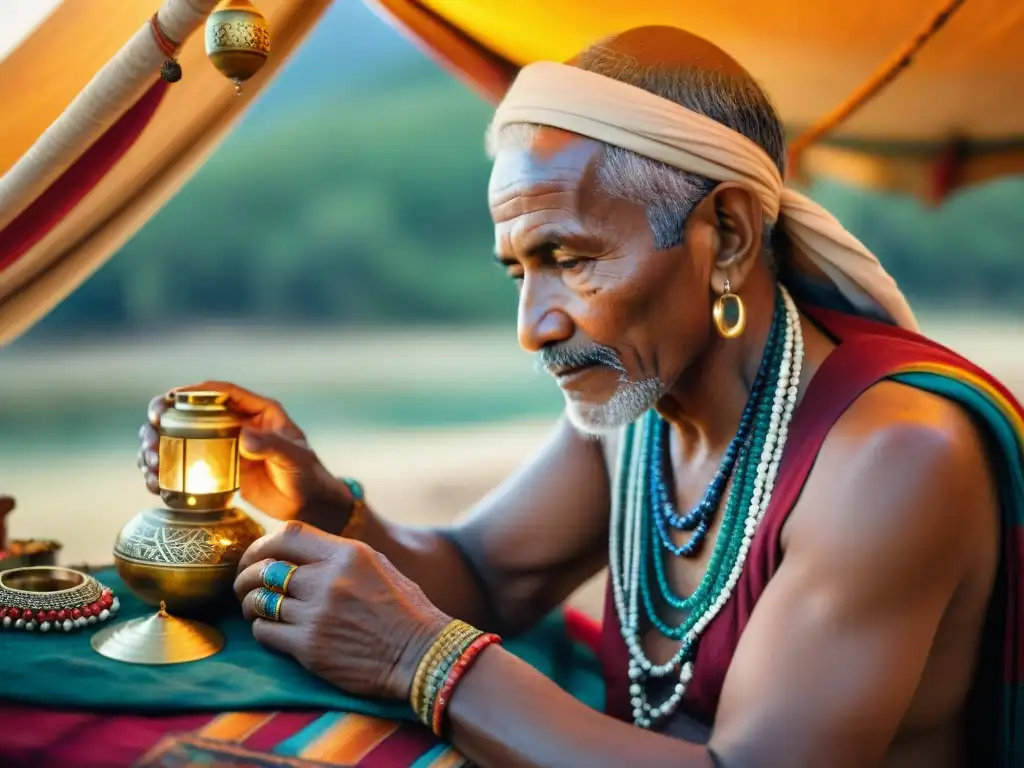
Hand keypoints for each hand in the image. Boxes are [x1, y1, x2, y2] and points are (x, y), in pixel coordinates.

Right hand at [138, 381, 350, 526]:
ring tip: (150, 465)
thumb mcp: (294, 459)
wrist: (309, 506)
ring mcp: (224, 447)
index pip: (220, 392)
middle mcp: (236, 424)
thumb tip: (244, 436)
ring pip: (180, 438)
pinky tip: (155, 486)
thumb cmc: (309, 477)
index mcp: (257, 411)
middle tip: (151, 438)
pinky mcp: (217, 471)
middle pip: (190, 412)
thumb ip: (271, 446)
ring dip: (158, 448)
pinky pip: (185, 466)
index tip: (167, 401)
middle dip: (162, 421)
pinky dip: (166, 473)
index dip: (192, 392)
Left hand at [234, 521, 450, 700]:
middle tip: (243, 583)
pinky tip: (270, 630)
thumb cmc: (404, 610)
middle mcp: (328, 579)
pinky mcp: (309, 647)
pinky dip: (261, 629)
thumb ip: (338, 555)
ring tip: (254, 607)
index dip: (263, 544)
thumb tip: (300, 552)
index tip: (257, 555)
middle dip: (246, 575)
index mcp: (347, 553)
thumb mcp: (377, 565)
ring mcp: (316, 614)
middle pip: (265, 567)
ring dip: (250, 604)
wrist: (421, 654)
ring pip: (259, 601)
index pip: (287, 534)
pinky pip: (265, 632)